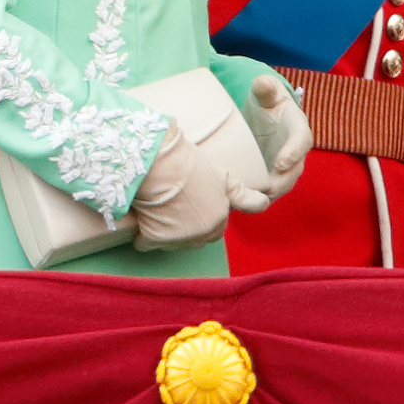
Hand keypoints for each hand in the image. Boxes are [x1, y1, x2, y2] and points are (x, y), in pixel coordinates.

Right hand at [130, 126, 229, 250]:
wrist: (159, 161)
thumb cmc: (186, 160)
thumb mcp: (222, 175)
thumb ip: (240, 194)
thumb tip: (263, 202)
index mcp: (221, 213)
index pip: (219, 227)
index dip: (211, 218)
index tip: (209, 214)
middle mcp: (206, 230)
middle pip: (198, 236)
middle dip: (188, 227)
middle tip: (173, 206)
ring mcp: (181, 237)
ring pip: (173, 242)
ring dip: (166, 232)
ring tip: (155, 209)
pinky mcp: (157, 239)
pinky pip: (146, 243)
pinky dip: (142, 235)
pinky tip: (139, 220)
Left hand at [228, 68, 313, 210]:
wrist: (264, 117)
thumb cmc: (267, 101)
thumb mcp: (267, 91)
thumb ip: (265, 87)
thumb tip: (262, 83)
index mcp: (299, 130)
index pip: (301, 142)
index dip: (293, 153)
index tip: (281, 163)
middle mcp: (295, 154)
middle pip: (293, 172)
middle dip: (280, 183)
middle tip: (265, 189)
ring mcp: (284, 169)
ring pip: (280, 187)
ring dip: (267, 195)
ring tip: (251, 199)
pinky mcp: (270, 178)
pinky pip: (266, 192)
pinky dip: (254, 198)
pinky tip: (238, 201)